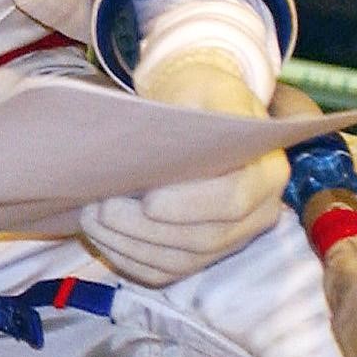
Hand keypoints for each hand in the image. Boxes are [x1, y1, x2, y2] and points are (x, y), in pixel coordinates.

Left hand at [79, 49, 286, 285]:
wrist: (204, 112)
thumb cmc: (201, 96)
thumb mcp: (205, 86)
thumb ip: (193, 112)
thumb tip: (156, 143)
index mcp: (266, 171)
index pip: (233, 200)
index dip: (190, 206)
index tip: (147, 200)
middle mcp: (258, 213)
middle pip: (204, 238)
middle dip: (146, 230)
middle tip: (100, 208)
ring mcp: (233, 238)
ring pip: (183, 260)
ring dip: (131, 246)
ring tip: (91, 218)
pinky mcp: (204, 253)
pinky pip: (169, 271)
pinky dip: (131, 260)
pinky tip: (102, 237)